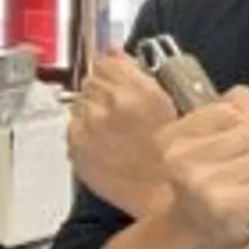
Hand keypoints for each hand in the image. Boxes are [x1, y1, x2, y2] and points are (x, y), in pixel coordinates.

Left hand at [68, 47, 177, 218]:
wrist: (160, 197)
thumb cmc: (176, 157)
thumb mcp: (176, 106)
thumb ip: (144, 75)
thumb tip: (115, 50)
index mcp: (139, 93)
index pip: (108, 61)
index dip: (116, 70)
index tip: (122, 79)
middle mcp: (109, 107)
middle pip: (92, 80)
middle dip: (105, 90)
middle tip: (123, 109)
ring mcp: (88, 128)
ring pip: (80, 103)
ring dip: (93, 110)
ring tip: (114, 128)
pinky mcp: (76, 149)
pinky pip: (73, 127)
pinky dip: (85, 131)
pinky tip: (105, 143)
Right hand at [154, 86, 248, 248]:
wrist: (187, 236)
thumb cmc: (201, 186)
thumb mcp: (202, 143)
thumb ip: (227, 112)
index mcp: (171, 139)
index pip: (227, 112)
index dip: (244, 125)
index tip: (241, 142)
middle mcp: (182, 160)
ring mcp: (205, 185)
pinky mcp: (229, 208)